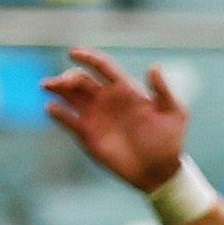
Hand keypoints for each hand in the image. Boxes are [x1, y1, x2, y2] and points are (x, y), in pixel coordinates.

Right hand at [43, 47, 190, 192]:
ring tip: (49, 86)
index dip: (88, 57)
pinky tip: (53, 109)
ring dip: (57, 87)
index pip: (102, 66)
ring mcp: (95, 115)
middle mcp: (107, 99)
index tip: (73, 53)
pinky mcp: (87, 133)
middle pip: (81, 79)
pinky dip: (57, 112)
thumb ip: (163, 91)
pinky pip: (66, 118)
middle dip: (69, 76)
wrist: (159, 171)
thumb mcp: (174, 113)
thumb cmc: (169, 141)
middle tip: (63, 82)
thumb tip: (154, 66)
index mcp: (126, 89)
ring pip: (70, 94)